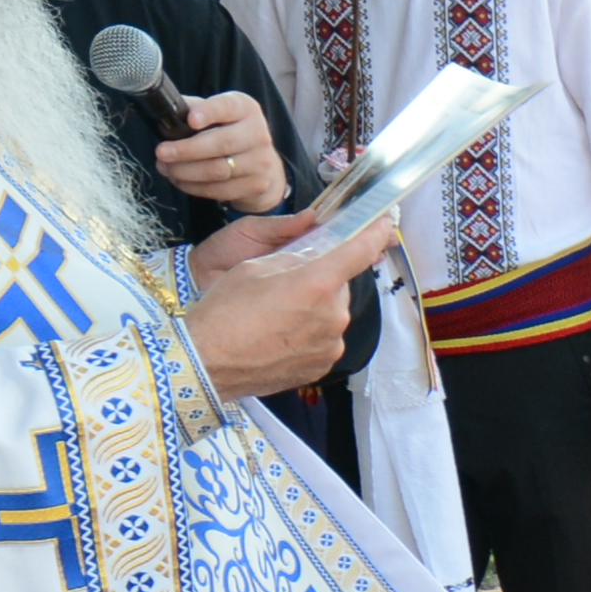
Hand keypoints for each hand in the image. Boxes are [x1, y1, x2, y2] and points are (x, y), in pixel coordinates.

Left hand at [152, 86, 288, 211]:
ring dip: (186, 171)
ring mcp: (261, 162)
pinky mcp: (257, 186)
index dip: (209, 112)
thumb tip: (165, 113)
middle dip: (187, 149)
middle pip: (222, 143)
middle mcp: (258, 133)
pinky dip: (194, 187)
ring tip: (165, 168)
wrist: (261, 163)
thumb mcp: (215, 114)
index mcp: (245, 108)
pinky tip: (180, 180)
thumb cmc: (227, 132)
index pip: (228, 106)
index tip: (191, 120)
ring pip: (218, 170)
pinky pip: (219, 190)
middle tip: (161, 152)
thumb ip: (192, 109)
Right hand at [183, 210, 392, 398]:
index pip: (359, 251)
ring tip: (276, 317)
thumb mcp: (255, 267)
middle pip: (338, 287)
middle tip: (287, 287)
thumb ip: (293, 259)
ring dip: (313, 311)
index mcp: (317, 283)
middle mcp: (332, 315)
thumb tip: (313, 258)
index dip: (374, 234)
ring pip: (331, 315)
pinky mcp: (322, 365)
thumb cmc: (224, 311)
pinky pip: (324, 339)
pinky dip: (308, 335)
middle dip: (320, 282)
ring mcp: (330, 344)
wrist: (206, 362)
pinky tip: (279, 337)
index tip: (384, 226)